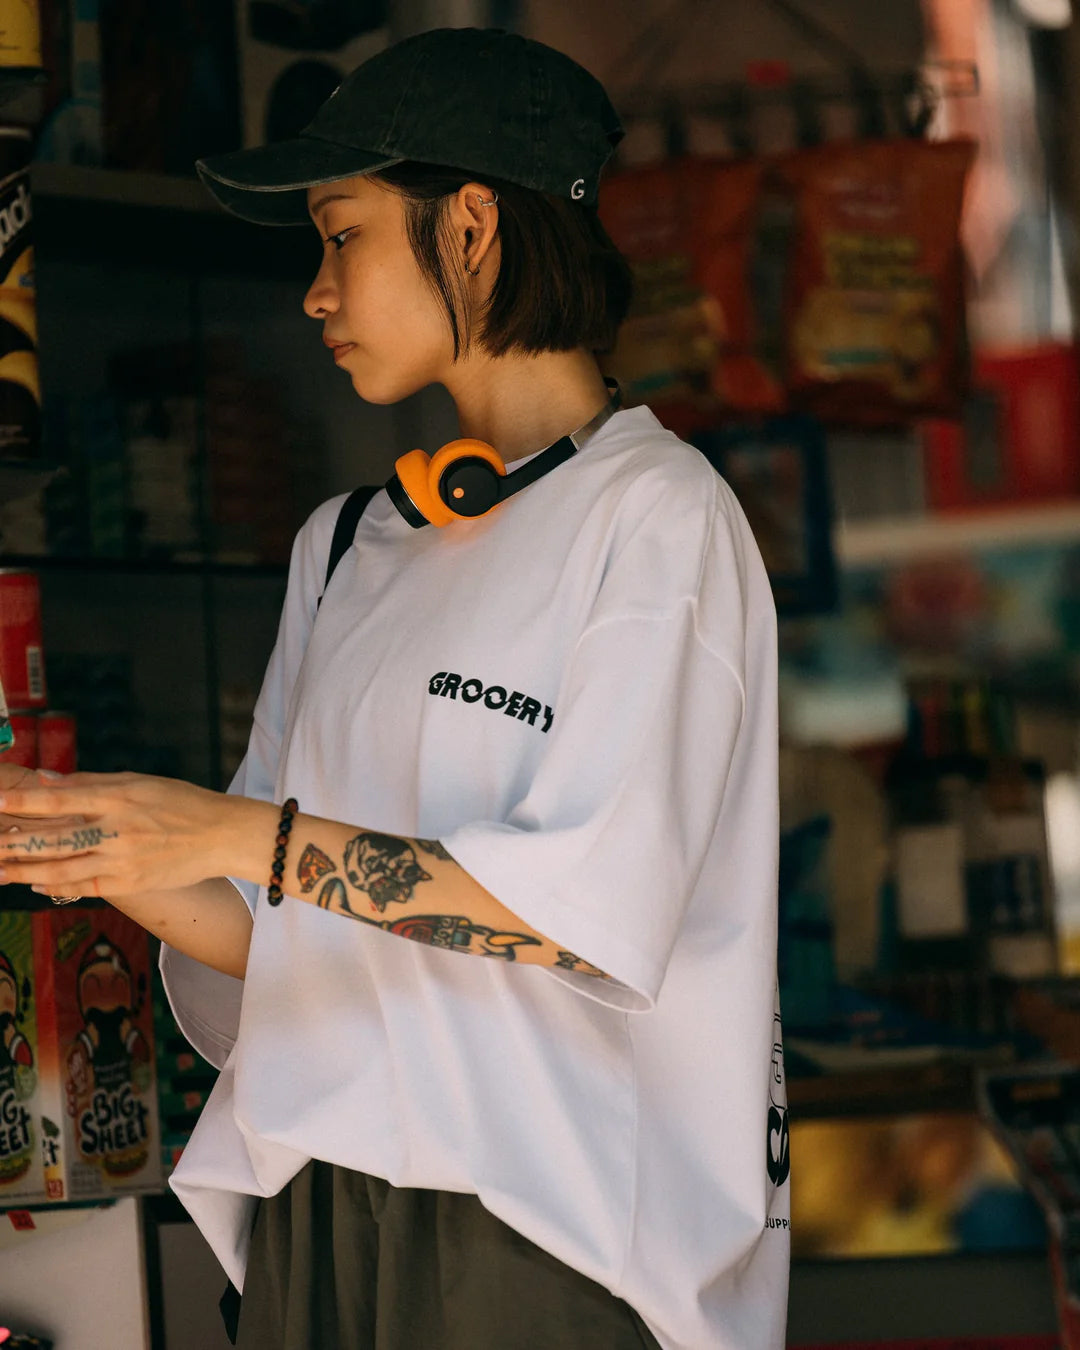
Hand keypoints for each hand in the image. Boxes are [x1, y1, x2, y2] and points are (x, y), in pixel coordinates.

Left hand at [0, 771, 233, 898]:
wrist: (222, 835)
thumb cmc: (182, 802)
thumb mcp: (140, 782)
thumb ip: (91, 783)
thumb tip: (46, 781)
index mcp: (119, 798)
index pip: (61, 799)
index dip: (25, 801)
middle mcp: (117, 830)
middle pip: (53, 839)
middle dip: (13, 844)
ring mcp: (122, 860)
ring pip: (61, 868)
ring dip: (23, 870)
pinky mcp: (129, 883)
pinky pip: (83, 886)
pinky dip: (55, 885)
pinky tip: (35, 883)